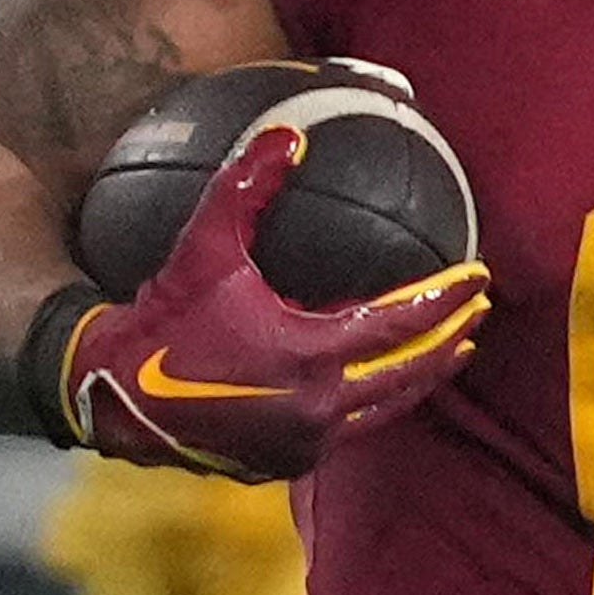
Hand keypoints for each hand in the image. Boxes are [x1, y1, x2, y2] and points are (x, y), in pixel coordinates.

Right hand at [53, 104, 489, 476]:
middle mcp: (318, 407)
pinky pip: (351, 430)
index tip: (479, 276)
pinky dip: (379, 403)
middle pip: (409, 373)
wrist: (113, 396)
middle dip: (451, 338)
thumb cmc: (163, 319)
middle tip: (480, 311)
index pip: (400, 324)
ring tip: (452, 351)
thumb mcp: (205, 246)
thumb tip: (289, 132)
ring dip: (424, 377)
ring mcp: (304, 442)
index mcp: (310, 355)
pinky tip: (386, 386)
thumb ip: (248, 185)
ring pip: (386, 408)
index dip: (446, 298)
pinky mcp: (285, 462)